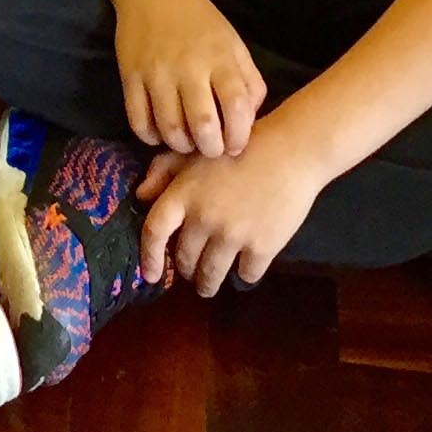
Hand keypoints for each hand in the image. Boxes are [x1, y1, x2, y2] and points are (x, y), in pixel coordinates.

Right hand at [114, 0, 264, 156]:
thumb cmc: (199, 21)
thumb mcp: (233, 43)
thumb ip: (249, 81)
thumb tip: (250, 121)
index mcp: (220, 57)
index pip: (237, 107)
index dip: (239, 136)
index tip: (235, 144)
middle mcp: (189, 66)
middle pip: (203, 126)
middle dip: (211, 149)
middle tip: (210, 148)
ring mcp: (156, 72)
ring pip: (169, 130)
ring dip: (181, 146)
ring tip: (187, 141)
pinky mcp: (129, 76)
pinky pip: (138, 122)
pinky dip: (150, 137)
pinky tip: (160, 132)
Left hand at [134, 116, 326, 295]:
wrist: (290, 151)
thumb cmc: (239, 148)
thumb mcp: (195, 152)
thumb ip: (163, 171)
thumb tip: (141, 197)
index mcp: (184, 194)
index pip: (155, 232)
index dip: (149, 257)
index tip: (151, 275)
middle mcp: (204, 218)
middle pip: (185, 260)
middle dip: (186, 269)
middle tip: (192, 268)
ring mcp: (233, 235)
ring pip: (211, 276)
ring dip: (208, 283)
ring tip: (209, 283)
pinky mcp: (262, 248)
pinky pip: (245, 276)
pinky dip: (243, 275)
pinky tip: (244, 267)